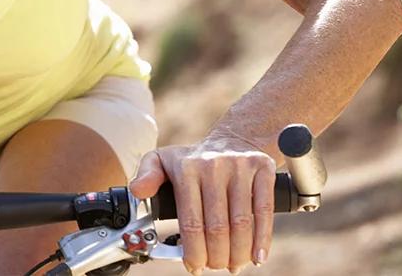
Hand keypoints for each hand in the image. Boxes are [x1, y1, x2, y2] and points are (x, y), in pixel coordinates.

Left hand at [129, 137, 275, 273]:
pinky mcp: (263, 169)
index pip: (190, 220)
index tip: (194, 266)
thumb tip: (137, 191)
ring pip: (241, 222)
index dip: (193, 251)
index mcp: (186, 168)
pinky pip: (264, 210)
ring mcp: (239, 167)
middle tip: (214, 267)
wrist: (234, 139)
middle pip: (217, 226)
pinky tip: (257, 256)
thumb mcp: (163, 160)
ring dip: (238, 252)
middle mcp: (212, 166)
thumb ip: (146, 176)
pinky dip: (263, 238)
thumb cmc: (195, 159)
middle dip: (216, 256)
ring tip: (233, 265)